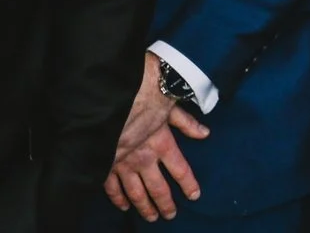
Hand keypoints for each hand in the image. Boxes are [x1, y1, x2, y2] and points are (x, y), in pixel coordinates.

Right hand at [106, 55, 207, 220]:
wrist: (112, 93)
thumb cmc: (144, 92)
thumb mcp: (170, 104)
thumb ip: (186, 123)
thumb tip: (204, 133)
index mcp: (162, 143)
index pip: (180, 170)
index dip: (188, 185)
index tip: (194, 196)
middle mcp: (144, 158)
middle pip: (158, 188)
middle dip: (165, 204)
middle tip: (170, 215)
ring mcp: (123, 163)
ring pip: (136, 192)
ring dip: (144, 206)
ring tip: (151, 217)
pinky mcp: (105, 163)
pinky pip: (111, 187)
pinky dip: (117, 198)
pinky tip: (124, 207)